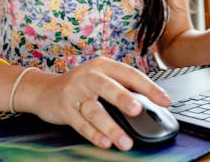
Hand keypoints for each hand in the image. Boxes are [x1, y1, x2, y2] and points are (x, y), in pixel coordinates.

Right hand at [28, 57, 170, 150]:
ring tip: (125, 141)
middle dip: (123, 98)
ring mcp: (74, 92)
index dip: (149, 87)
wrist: (45, 90)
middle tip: (137, 110)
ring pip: (94, 111)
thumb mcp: (102, 77)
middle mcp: (88, 76)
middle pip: (107, 86)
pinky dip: (93, 134)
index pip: (129, 74)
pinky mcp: (64, 109)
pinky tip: (105, 143)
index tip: (165, 101)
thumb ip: (124, 86)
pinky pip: (80, 124)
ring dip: (111, 127)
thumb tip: (153, 101)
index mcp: (103, 65)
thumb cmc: (82, 84)